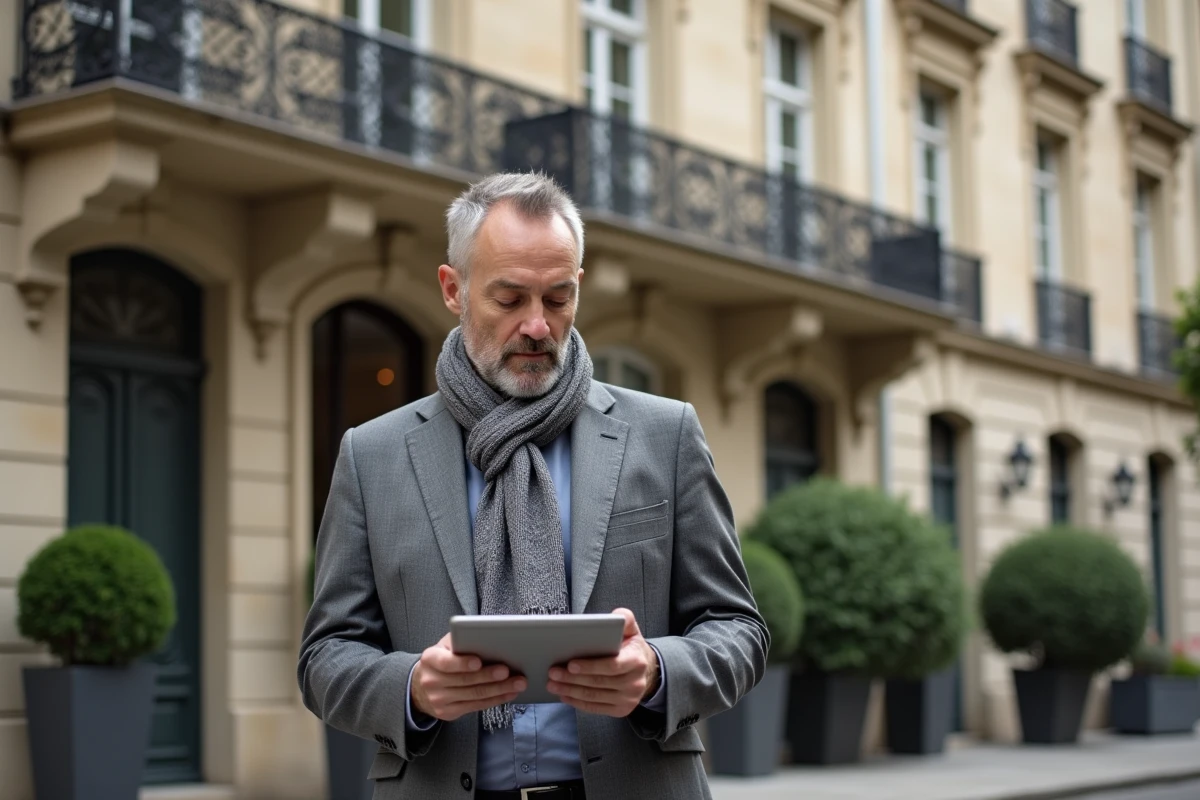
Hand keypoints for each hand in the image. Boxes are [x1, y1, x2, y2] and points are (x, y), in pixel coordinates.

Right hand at [411, 633, 526, 721]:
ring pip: (474, 695)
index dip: (463, 663)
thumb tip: (488, 638)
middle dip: (489, 676)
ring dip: (500, 689)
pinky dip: (496, 700)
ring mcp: (439, 700)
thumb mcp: (444, 646)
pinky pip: (476, 706)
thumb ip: (460, 641)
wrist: (420, 687)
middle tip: (508, 671)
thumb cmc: (442, 659)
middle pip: (465, 680)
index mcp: (430, 659)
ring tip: (518, 682)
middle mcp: (432, 681)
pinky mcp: (448, 713)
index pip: (446, 662)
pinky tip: (509, 693)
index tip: (479, 661)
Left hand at [547, 608, 659, 716]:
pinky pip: (596, 708)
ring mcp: (628, 699)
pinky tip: (564, 695)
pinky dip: (577, 703)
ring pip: (594, 696)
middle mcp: (635, 683)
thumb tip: (614, 617)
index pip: (611, 666)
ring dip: (570, 691)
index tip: (570, 664)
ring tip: (552, 684)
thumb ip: (624, 618)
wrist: (646, 670)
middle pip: (598, 682)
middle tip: (552, 672)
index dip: (590, 666)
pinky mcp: (621, 710)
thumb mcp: (631, 629)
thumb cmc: (631, 647)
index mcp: (636, 661)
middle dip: (572, 678)